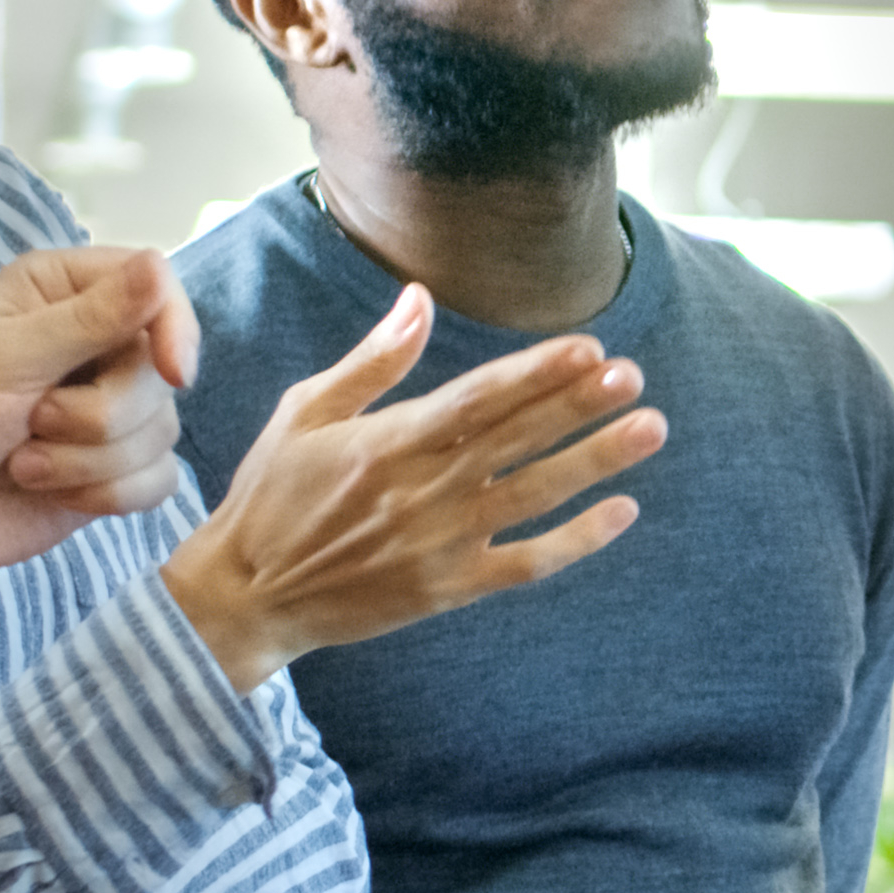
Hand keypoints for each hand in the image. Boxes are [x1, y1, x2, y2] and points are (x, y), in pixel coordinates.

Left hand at [0, 247, 198, 595]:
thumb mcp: (3, 359)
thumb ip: (89, 318)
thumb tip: (162, 265)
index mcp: (60, 294)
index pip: (156, 287)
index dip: (175, 327)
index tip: (174, 373)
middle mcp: (93, 345)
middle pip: (161, 371)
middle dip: (100, 414)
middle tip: (34, 422)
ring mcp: (107, 411)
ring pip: (162, 431)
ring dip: (88, 460)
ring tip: (26, 463)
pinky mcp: (114, 470)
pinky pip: (159, 480)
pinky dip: (106, 494)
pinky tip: (54, 493)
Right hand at [156, 285, 663, 686]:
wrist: (245, 597)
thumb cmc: (273, 495)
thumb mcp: (307, 413)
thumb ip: (373, 359)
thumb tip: (420, 296)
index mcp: (387, 441)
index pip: (477, 398)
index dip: (536, 373)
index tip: (589, 348)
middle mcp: (420, 490)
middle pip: (516, 439)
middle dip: (579, 406)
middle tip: (634, 377)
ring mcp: (438, 543)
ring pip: (533, 496)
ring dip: (594, 462)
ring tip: (648, 429)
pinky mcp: (446, 590)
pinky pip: (524, 564)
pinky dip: (576, 542)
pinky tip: (624, 512)